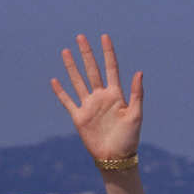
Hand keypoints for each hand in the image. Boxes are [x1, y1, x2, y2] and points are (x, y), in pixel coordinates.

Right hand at [51, 34, 142, 159]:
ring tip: (65, 51)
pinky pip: (67, 101)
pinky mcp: (79, 117)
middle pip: (92, 70)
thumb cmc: (130, 137)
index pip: (111, 68)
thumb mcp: (136, 114)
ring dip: (71, 67)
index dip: (108, 52)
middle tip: (80, 37)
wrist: (116, 157)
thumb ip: (136, 93)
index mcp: (116, 94)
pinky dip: (60, 91)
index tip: (104, 37)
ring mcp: (89, 106)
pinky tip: (54, 80)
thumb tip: (139, 72)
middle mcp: (101, 97)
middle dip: (86, 53)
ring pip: (78, 81)